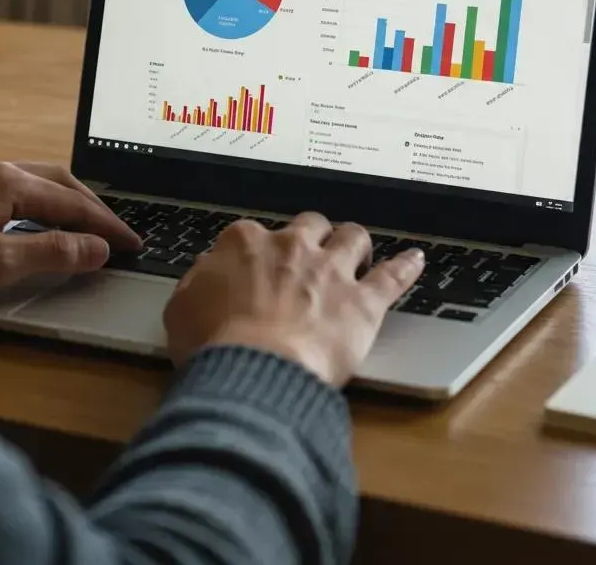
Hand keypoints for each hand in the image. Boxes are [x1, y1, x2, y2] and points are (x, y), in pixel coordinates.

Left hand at [0, 160, 140, 304]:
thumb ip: (52, 253)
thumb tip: (97, 248)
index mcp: (7, 181)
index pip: (74, 202)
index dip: (107, 226)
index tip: (133, 244)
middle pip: (57, 182)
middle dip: (91, 206)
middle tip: (116, 232)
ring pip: (32, 183)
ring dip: (63, 202)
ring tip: (83, 226)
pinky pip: (9, 190)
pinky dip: (35, 205)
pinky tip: (29, 221)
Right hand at [164, 213, 423, 386]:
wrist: (254, 370)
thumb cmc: (214, 345)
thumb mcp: (180, 309)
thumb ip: (196, 283)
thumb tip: (205, 273)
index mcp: (244, 242)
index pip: (252, 233)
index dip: (257, 251)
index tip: (257, 266)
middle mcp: (291, 246)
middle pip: (308, 226)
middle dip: (310, 236)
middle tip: (309, 251)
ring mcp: (330, 270)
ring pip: (352, 238)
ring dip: (354, 242)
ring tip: (356, 248)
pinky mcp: (363, 302)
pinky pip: (392, 276)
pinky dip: (406, 267)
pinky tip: (416, 260)